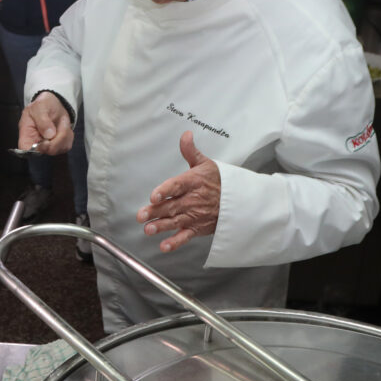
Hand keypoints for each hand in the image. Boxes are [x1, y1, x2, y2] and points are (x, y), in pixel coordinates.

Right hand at [18, 92, 73, 155]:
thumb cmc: (43, 104)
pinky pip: (66, 146)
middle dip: (57, 139)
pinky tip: (64, 126)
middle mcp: (36, 143)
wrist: (55, 103)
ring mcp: (48, 146)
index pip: (26, 149)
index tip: (46, 141)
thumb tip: (49, 134)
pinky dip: (68, 136)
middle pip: (46, 151)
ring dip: (64, 134)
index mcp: (26, 134)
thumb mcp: (40, 107)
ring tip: (62, 122)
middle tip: (61, 123)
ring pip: (58, 149)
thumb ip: (43, 120)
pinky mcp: (58, 146)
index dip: (37, 149)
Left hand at [136, 132, 220, 253]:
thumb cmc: (219, 181)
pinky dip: (175, 242)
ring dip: (161, 226)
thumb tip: (185, 134)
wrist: (238, 200)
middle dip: (155, 211)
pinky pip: (185, 236)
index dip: (164, 190)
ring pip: (175, 221)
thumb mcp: (205, 163)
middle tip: (141, 215)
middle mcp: (192, 199)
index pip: (176, 185)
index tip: (154, 195)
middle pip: (171, 205)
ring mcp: (194, 215)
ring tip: (149, 229)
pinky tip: (164, 246)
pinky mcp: (197, 227)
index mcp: (193, 182)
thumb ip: (190, 151)